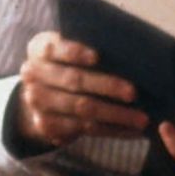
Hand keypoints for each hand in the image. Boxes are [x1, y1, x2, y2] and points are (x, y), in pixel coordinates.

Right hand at [13, 31, 148, 149]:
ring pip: (81, 109)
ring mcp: (37, 102)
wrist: (42, 94)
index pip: (54, 48)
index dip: (74, 52)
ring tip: (141, 118)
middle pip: (73, 81)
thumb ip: (90, 44)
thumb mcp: (69, 49)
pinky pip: (85, 129)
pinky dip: (112, 130)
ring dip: (115, 115)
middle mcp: (33, 74)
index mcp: (38, 49)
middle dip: (106, 86)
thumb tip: (132, 51)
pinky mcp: (47, 125)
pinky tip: (132, 130)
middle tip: (133, 93)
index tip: (97, 56)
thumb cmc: (68, 64)